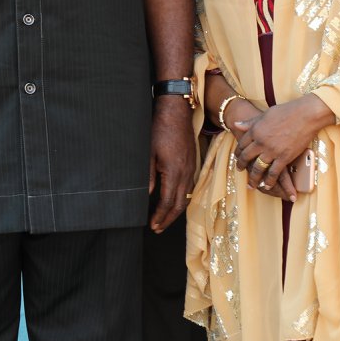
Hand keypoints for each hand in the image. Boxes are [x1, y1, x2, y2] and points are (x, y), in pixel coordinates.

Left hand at [148, 98, 194, 231]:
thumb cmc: (159, 129)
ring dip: (174, 210)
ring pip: (185, 197)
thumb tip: (147, 195)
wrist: (176, 112)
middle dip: (168, 218)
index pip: (167, 202)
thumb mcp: (148, 153)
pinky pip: (189, 187)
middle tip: (157, 228)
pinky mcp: (192, 163)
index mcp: (174, 172)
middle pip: (179, 204)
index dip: (160, 216)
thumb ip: (148, 176)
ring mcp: (191, 168)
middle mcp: (186, 173)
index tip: (152, 225)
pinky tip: (173, 200)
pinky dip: (180, 198)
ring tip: (164, 218)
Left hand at [235, 94, 333, 194]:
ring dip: (253, 178)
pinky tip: (266, 186)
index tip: (237, 157)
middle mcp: (260, 142)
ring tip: (251, 184)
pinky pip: (274, 173)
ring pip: (258, 168)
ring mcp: (272, 151)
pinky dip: (269, 181)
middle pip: (246, 157)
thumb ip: (250, 122)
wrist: (305, 115)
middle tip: (239, 170)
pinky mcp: (284, 157)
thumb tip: (236, 125)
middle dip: (241, 165)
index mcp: (255, 131)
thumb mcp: (264, 115)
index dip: (238, 152)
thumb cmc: (286, 112)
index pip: (242, 144)